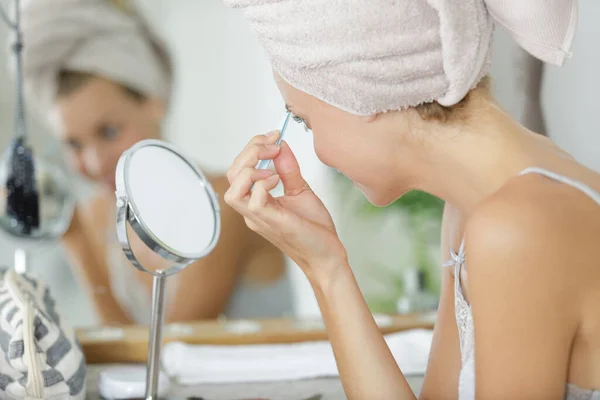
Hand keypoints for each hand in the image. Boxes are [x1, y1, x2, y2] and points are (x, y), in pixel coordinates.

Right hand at [225, 131, 346, 279]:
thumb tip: (281, 146)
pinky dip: (262, 185)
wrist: (327, 255)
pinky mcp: (272, 223)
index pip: (239, 169)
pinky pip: (253, 202)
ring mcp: (259, 218)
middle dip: (250, 152)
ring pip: (233, 191)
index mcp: (256, 201)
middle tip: (272, 144)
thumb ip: (288, 169)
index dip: (253, 148)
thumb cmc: (314, 230)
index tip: (274, 136)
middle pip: (232, 175)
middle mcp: (252, 210)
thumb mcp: (300, 190)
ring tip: (271, 164)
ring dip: (250, 169)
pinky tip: (277, 180)